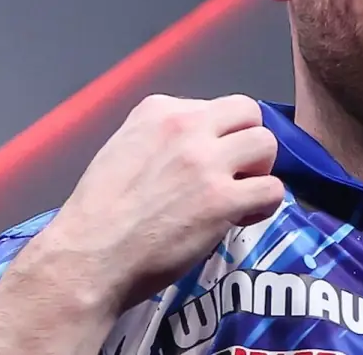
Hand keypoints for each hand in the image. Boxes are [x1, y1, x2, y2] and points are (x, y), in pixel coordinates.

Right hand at [33, 94, 283, 308]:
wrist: (90, 255)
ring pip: (266, 144)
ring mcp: (206, 161)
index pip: (214, 106)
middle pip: (250, 113)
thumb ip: (163, 138)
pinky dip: (264, 204)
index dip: (219, 135)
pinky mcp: (222, 199)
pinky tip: (242, 217)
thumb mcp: (123, 149)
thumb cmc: (99, 212)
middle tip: (235, 173)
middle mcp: (186, 126)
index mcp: (158, 110)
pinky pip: (272, 189)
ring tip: (240, 194)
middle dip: (248, 143)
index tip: (207, 161)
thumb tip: (197, 147)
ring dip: (259, 171)